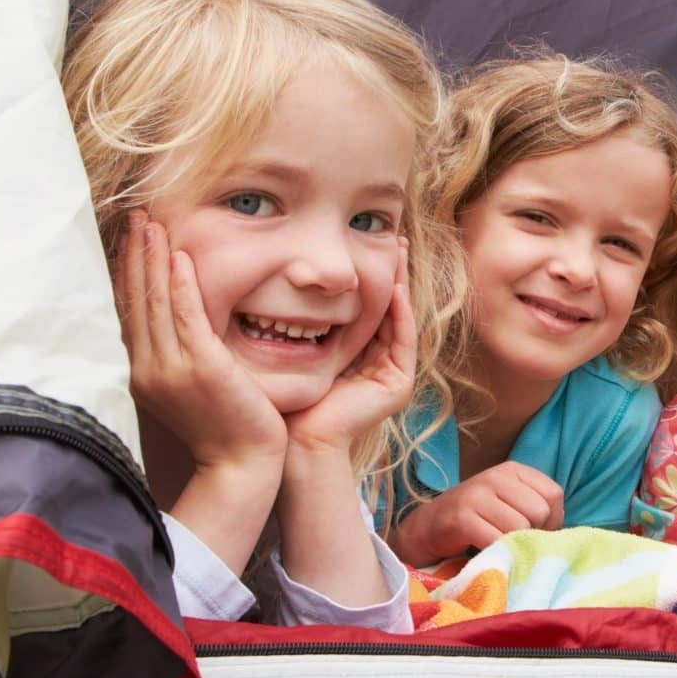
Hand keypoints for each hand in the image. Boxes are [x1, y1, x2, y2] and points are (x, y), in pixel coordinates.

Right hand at [116, 212, 284, 472]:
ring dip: (151, 258)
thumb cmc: (222, 425)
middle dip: (134, 254)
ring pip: (155, 302)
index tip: (128, 238)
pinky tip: (177, 256)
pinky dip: (179, 285)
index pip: (128, 311)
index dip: (127, 272)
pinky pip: (186, 317)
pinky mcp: (201, 369)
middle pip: (135, 300)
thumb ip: (173, 354)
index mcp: (141, 373)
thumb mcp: (187, 386)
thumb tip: (166, 320)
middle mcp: (148, 369)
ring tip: (150, 222)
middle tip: (135, 215)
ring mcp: (171, 369)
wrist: (241, 464)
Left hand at [286, 238, 416, 454]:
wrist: (296, 440)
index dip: (367, 277)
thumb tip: (273, 281)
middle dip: (391, 273)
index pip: (365, 309)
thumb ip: (292, 321)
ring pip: (399, 319)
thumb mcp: (291, 349)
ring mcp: (390, 375)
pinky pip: (403, 339)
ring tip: (399, 251)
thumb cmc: (286, 399)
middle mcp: (376, 365)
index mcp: (354, 359)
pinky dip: (401, 312)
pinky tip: (395, 286)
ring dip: (400, 284)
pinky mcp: (398, 383)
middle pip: (388, 309)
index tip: (364, 242)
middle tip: (391, 237)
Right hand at [390, 461, 563, 564]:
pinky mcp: (462, 517)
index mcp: (512, 470)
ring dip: (513, 544)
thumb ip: (536, 508)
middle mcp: (495, 476)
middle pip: (539, 511)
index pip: (554, 494)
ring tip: (497, 544)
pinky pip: (496, 539)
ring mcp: (476, 494)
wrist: (427, 528)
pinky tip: (485, 550)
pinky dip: (496, 551)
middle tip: (513, 540)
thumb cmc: (476, 519)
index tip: (533, 530)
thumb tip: (563, 531)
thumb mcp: (508, 503)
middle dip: (532, 533)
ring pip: (520, 526)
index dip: (551, 520)